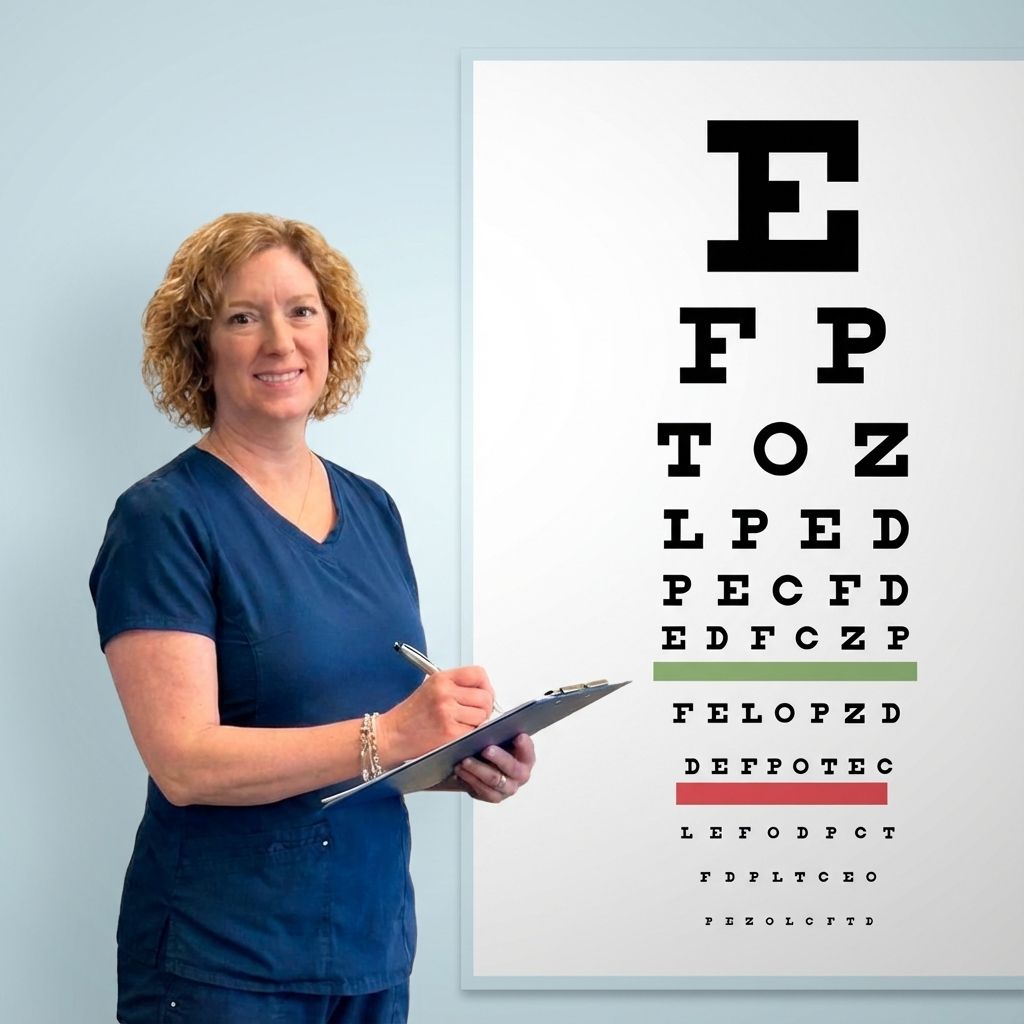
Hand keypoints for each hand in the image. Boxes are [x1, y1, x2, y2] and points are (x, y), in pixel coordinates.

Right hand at [377, 666, 493, 765]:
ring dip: (477, 722)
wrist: (391, 734)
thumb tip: (484, 692)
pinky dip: (470, 734)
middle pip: (485, 696)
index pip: (478, 674)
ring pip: (483, 715)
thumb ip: (457, 686)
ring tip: (462, 724)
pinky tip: (457, 733)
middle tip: (475, 714)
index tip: (484, 694)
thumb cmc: (410, 714)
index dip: (486, 685)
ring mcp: (448, 712)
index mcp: (442, 678)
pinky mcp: (450, 732)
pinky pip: (474, 731)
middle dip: (485, 707)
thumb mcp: (431, 688)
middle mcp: (445, 692)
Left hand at [454, 733, 534, 802]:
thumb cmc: (496, 747)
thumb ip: (502, 733)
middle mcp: (520, 776)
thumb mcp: (501, 737)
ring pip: (493, 781)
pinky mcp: (492, 796)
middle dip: (498, 758)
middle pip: (512, 769)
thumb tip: (490, 727)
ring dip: (478, 770)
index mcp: (526, 759)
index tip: (518, 736)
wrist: (485, 763)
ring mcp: (507, 789)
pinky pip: (481, 791)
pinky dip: (469, 779)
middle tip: (486, 749)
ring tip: (465, 760)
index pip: (529, 753)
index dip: (525, 746)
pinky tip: (460, 770)